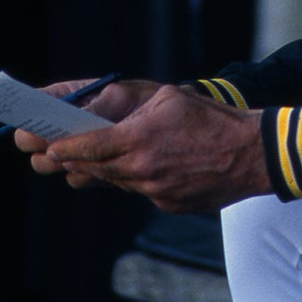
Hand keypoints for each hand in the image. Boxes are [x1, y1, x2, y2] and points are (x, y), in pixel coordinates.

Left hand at [17, 81, 271, 211]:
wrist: (250, 153)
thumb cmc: (214, 119)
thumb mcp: (172, 97)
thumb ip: (137, 109)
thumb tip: (111, 121)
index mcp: (140, 138)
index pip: (90, 147)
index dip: (67, 149)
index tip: (51, 148)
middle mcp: (143, 169)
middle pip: (98, 169)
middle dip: (80, 161)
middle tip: (66, 154)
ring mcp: (155, 190)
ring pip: (119, 181)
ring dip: (110, 169)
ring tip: (109, 156)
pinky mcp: (169, 204)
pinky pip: (143, 191)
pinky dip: (141, 178)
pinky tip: (154, 165)